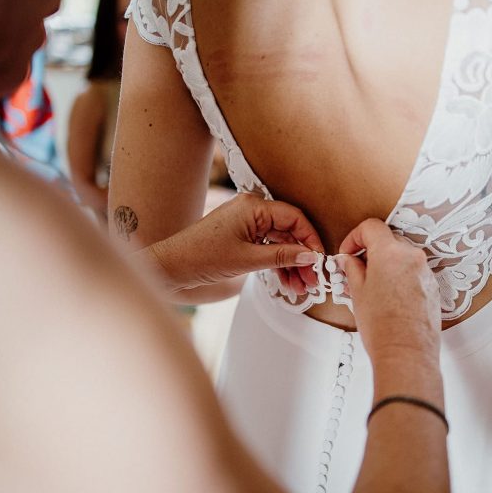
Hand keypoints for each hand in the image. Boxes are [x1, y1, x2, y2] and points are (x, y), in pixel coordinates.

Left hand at [147, 194, 323, 289]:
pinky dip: (277, 263)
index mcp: (253, 206)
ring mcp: (246, 222)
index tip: (318, 260)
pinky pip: (268, 246)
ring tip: (300, 286)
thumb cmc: (200, 256)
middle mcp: (251, 209)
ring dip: (291, 263)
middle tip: (312, 278)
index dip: (310, 240)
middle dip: (302, 256)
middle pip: (289, 231)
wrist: (172, 266)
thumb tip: (309, 256)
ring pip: (280, 241)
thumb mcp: (248, 259)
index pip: (295, 218)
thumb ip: (282, 256)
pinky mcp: (242, 235)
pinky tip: (286, 281)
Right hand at [339, 219, 440, 364]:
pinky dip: (400, 277)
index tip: (348, 252)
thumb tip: (349, 260)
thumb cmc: (382, 327)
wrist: (407, 353)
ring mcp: (425, 272)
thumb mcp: (358, 293)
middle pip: (388, 241)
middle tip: (356, 270)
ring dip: (386, 265)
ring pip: (402, 257)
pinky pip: (413, 273)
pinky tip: (390, 297)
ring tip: (372, 288)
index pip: (371, 227)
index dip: (355, 237)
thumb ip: (353, 269)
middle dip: (370, 251)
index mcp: (391, 253)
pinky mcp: (433, 287)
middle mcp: (412, 257)